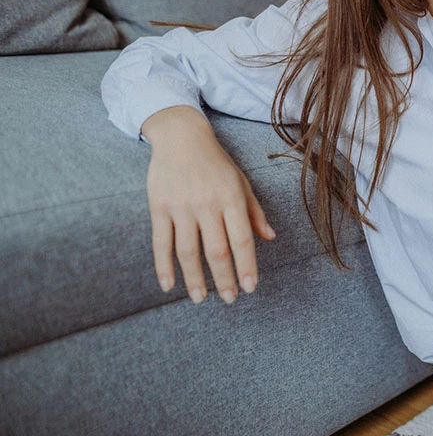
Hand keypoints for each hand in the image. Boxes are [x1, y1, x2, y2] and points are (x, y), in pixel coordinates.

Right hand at [143, 106, 275, 304]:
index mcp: (231, 198)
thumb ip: (254, 211)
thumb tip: (269, 238)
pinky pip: (161, 242)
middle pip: (217, 251)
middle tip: (229, 299)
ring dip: (195, 279)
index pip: (242, 240)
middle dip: (224, 279)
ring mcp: (181, 206)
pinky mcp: (158, 207)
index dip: (246, 266)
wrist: (181, 136)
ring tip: (201, 297)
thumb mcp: (241, 181)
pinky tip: (169, 285)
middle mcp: (207, 204)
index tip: (250, 287)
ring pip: (188, 252)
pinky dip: (163, 267)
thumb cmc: (216, 162)